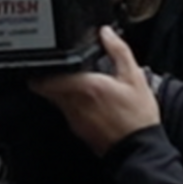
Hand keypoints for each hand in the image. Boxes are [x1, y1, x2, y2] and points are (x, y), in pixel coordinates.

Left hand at [27, 27, 161, 154]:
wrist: (140, 150)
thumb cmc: (138, 116)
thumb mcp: (134, 77)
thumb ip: (118, 51)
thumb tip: (106, 33)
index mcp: (86, 87)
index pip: (47, 79)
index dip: (42, 70)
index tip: (46, 62)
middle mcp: (74, 104)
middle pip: (48, 90)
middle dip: (52, 78)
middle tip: (62, 69)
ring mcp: (75, 120)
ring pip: (57, 101)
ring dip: (63, 91)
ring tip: (80, 82)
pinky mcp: (79, 131)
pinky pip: (68, 113)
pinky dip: (73, 104)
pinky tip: (90, 101)